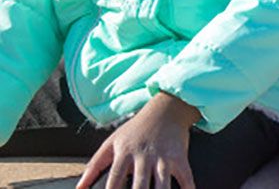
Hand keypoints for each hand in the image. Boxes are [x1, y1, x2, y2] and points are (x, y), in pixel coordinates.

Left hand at [76, 92, 200, 188]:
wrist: (166, 109)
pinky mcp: (179, 156)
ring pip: (162, 184)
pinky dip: (188, 187)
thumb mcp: (112, 142)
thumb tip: (79, 188)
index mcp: (125, 153)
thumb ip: (94, 165)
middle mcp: (144, 156)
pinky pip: (185, 175)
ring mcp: (163, 157)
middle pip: (139, 186)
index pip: (115, 180)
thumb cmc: (137, 128)